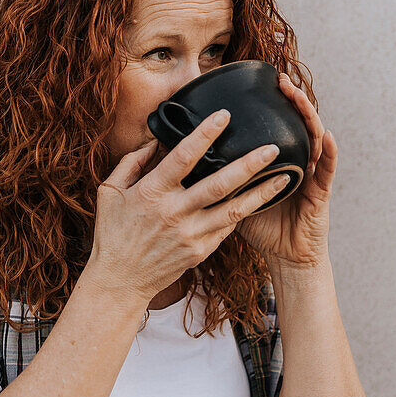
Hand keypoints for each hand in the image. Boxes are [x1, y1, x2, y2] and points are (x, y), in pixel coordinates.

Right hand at [91, 110, 288, 302]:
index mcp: (152, 192)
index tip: (224, 115)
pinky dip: (245, 212)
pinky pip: (227, 227)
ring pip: (234, 209)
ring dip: (261, 192)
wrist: (119, 282)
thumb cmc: (112, 234)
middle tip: (272, 147)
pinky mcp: (200, 251)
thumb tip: (153, 141)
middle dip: (249, 164)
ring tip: (285, 177)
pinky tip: (261, 199)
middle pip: (219, 183)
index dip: (205, 133)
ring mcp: (191, 235)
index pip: (184, 156)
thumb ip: (131, 162)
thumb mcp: (110, 192)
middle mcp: (175, 213)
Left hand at [234, 72, 336, 270]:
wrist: (286, 259)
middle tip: (280, 78)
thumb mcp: (234, 197)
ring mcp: (311, 175)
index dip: (271, 104)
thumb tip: (185, 164)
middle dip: (290, 99)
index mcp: (275, 162)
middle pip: (295, 124)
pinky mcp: (321, 193)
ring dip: (307, 115)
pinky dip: (330, 152)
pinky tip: (327, 135)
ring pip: (313, 138)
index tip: (261, 82)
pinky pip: (328, 169)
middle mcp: (296, 163)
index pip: (275, 126)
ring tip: (298, 95)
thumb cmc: (261, 229)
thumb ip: (218, 178)